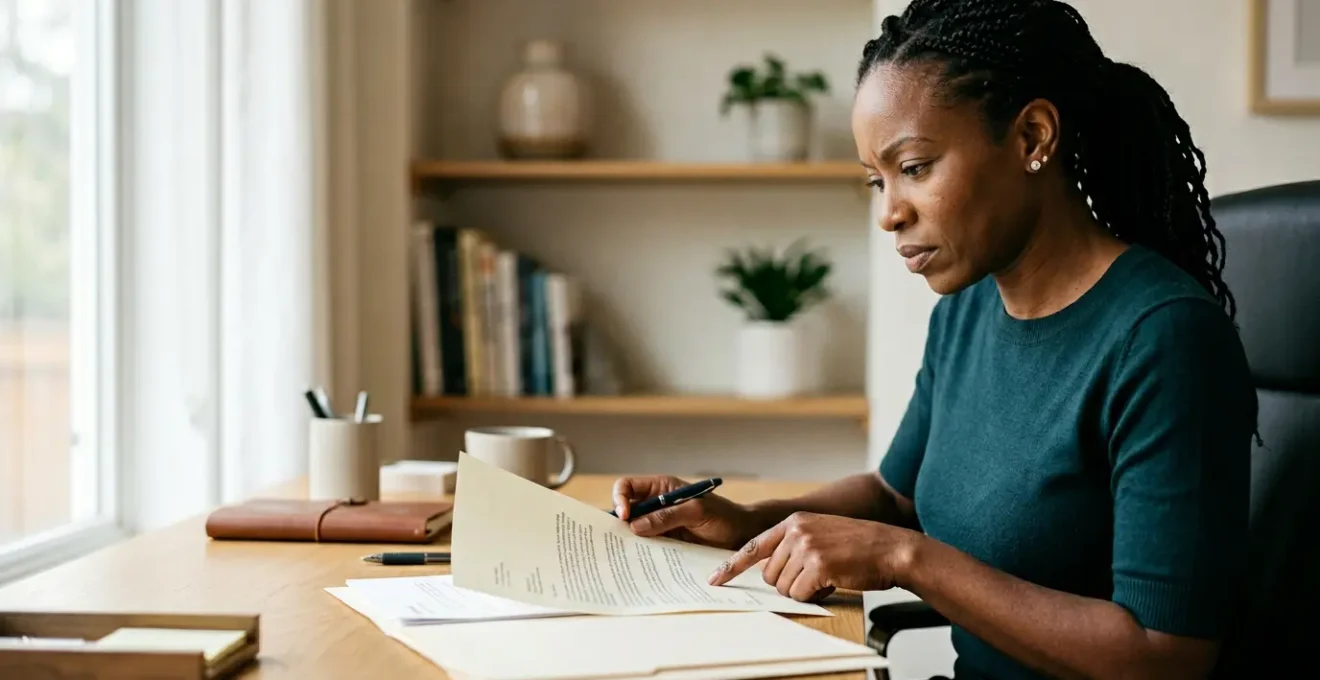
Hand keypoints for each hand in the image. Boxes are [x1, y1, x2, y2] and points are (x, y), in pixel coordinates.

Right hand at [612, 475, 767, 549]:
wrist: (744, 536)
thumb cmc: (724, 516)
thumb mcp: (696, 511)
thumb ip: (667, 516)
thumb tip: (634, 526)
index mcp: (661, 488)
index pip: (627, 487)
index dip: (620, 498)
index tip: (625, 516)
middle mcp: (657, 505)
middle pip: (626, 511)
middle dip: (618, 524)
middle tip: (616, 541)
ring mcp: (660, 526)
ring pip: (635, 532)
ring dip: (629, 542)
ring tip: (625, 556)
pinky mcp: (666, 544)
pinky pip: (648, 548)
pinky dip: (642, 555)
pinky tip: (640, 565)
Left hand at [707, 511, 920, 601]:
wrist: (891, 548)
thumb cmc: (859, 547)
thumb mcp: (821, 534)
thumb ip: (794, 545)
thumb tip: (771, 572)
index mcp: (794, 522)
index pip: (753, 546)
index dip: (732, 566)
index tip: (715, 579)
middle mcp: (796, 531)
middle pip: (769, 574)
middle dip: (788, 583)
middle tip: (814, 577)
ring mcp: (806, 546)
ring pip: (783, 587)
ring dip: (803, 590)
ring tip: (827, 576)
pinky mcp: (818, 564)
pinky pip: (800, 594)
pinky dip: (814, 596)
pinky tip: (832, 582)